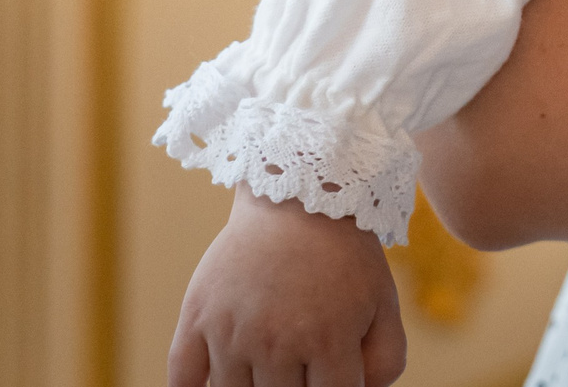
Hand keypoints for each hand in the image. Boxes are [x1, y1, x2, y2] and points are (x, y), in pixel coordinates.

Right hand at [167, 188, 406, 386]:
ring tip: (269, 366)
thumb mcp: (384, 303)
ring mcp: (231, 332)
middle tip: (300, 365)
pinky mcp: (197, 317)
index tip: (331, 374)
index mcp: (327, 340)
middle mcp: (275, 341)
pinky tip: (214, 382)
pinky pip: (182, 378)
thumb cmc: (346, 257)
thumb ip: (386, 361)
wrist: (298, 199)